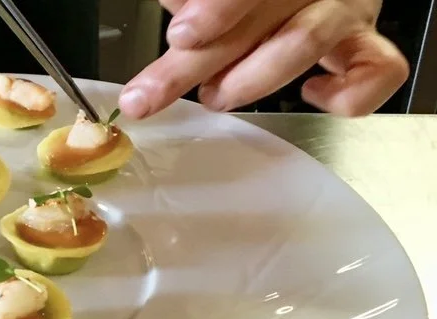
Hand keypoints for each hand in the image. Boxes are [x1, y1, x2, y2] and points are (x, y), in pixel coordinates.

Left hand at [118, 0, 408, 117]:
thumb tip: (175, 10)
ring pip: (306, 41)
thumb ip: (190, 2)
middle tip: (152, 93)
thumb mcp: (206, 0)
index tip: (181, 37)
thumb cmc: (244, 1)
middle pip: (258, 18)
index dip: (217, 9)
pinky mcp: (366, 45)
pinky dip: (347, 94)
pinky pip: (378, 71)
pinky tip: (311, 93)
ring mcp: (342, 11)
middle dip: (198, 61)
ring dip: (251, 79)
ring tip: (213, 96)